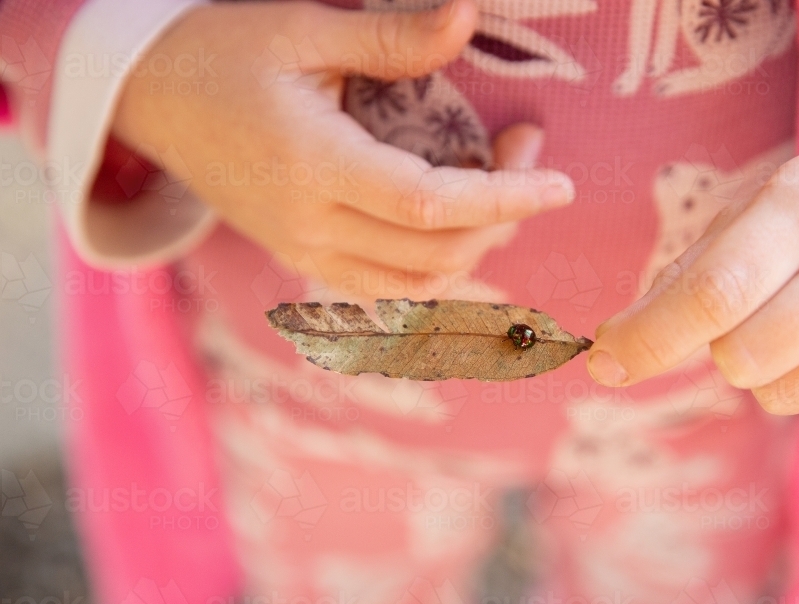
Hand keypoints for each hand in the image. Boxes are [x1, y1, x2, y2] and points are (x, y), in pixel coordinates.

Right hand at [110, 0, 573, 298]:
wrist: (150, 99)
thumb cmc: (221, 52)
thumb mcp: (303, 29)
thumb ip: (393, 40)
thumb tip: (468, 18)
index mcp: (313, 165)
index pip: (431, 206)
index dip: (504, 198)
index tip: (558, 183)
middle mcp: (310, 224)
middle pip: (434, 254)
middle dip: (502, 214)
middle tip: (525, 149)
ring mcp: (303, 250)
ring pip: (414, 286)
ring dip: (472, 250)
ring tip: (497, 192)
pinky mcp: (300, 257)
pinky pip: (382, 290)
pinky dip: (432, 271)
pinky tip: (453, 230)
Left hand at [588, 149, 798, 438]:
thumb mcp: (749, 218)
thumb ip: (679, 279)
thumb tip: (611, 353)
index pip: (715, 291)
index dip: (648, 338)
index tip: (604, 363)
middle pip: (742, 358)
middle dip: (722, 350)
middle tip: (755, 315)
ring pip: (780, 398)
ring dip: (772, 374)